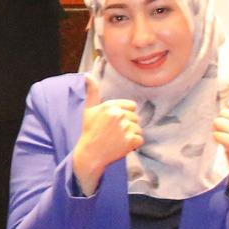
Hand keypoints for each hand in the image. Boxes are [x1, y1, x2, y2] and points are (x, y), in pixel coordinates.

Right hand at [70, 75, 141, 193]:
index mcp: (110, 106)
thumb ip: (92, 91)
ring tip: (117, 140)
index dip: (125, 115)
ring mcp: (125, 128)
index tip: (114, 123)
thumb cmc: (89, 131)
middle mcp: (118, 115)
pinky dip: (133, 145)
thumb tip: (88, 75)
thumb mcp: (89, 109)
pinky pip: (140, 140)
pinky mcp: (130, 141)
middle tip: (114, 133)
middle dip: (128, 126)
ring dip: (131, 135)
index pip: (132, 106)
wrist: (90, 154)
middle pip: (136, 118)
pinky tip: (122, 146)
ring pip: (139, 129)